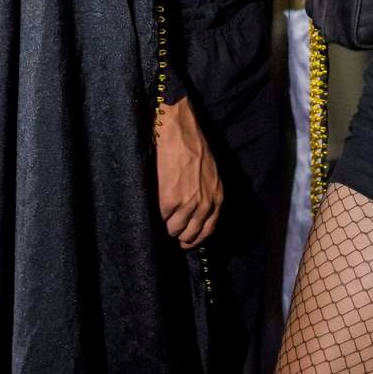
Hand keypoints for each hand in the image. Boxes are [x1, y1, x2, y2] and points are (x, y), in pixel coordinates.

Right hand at [156, 97, 222, 248]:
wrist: (179, 131)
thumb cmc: (193, 147)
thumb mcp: (210, 173)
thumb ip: (206, 194)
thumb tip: (195, 213)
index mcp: (217, 196)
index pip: (208, 229)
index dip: (195, 238)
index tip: (186, 241)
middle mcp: (205, 204)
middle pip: (191, 235)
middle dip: (180, 235)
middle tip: (171, 230)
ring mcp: (188, 204)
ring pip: (175, 231)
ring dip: (167, 226)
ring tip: (162, 217)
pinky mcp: (170, 201)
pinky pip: (162, 220)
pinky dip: (157, 218)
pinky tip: (155, 208)